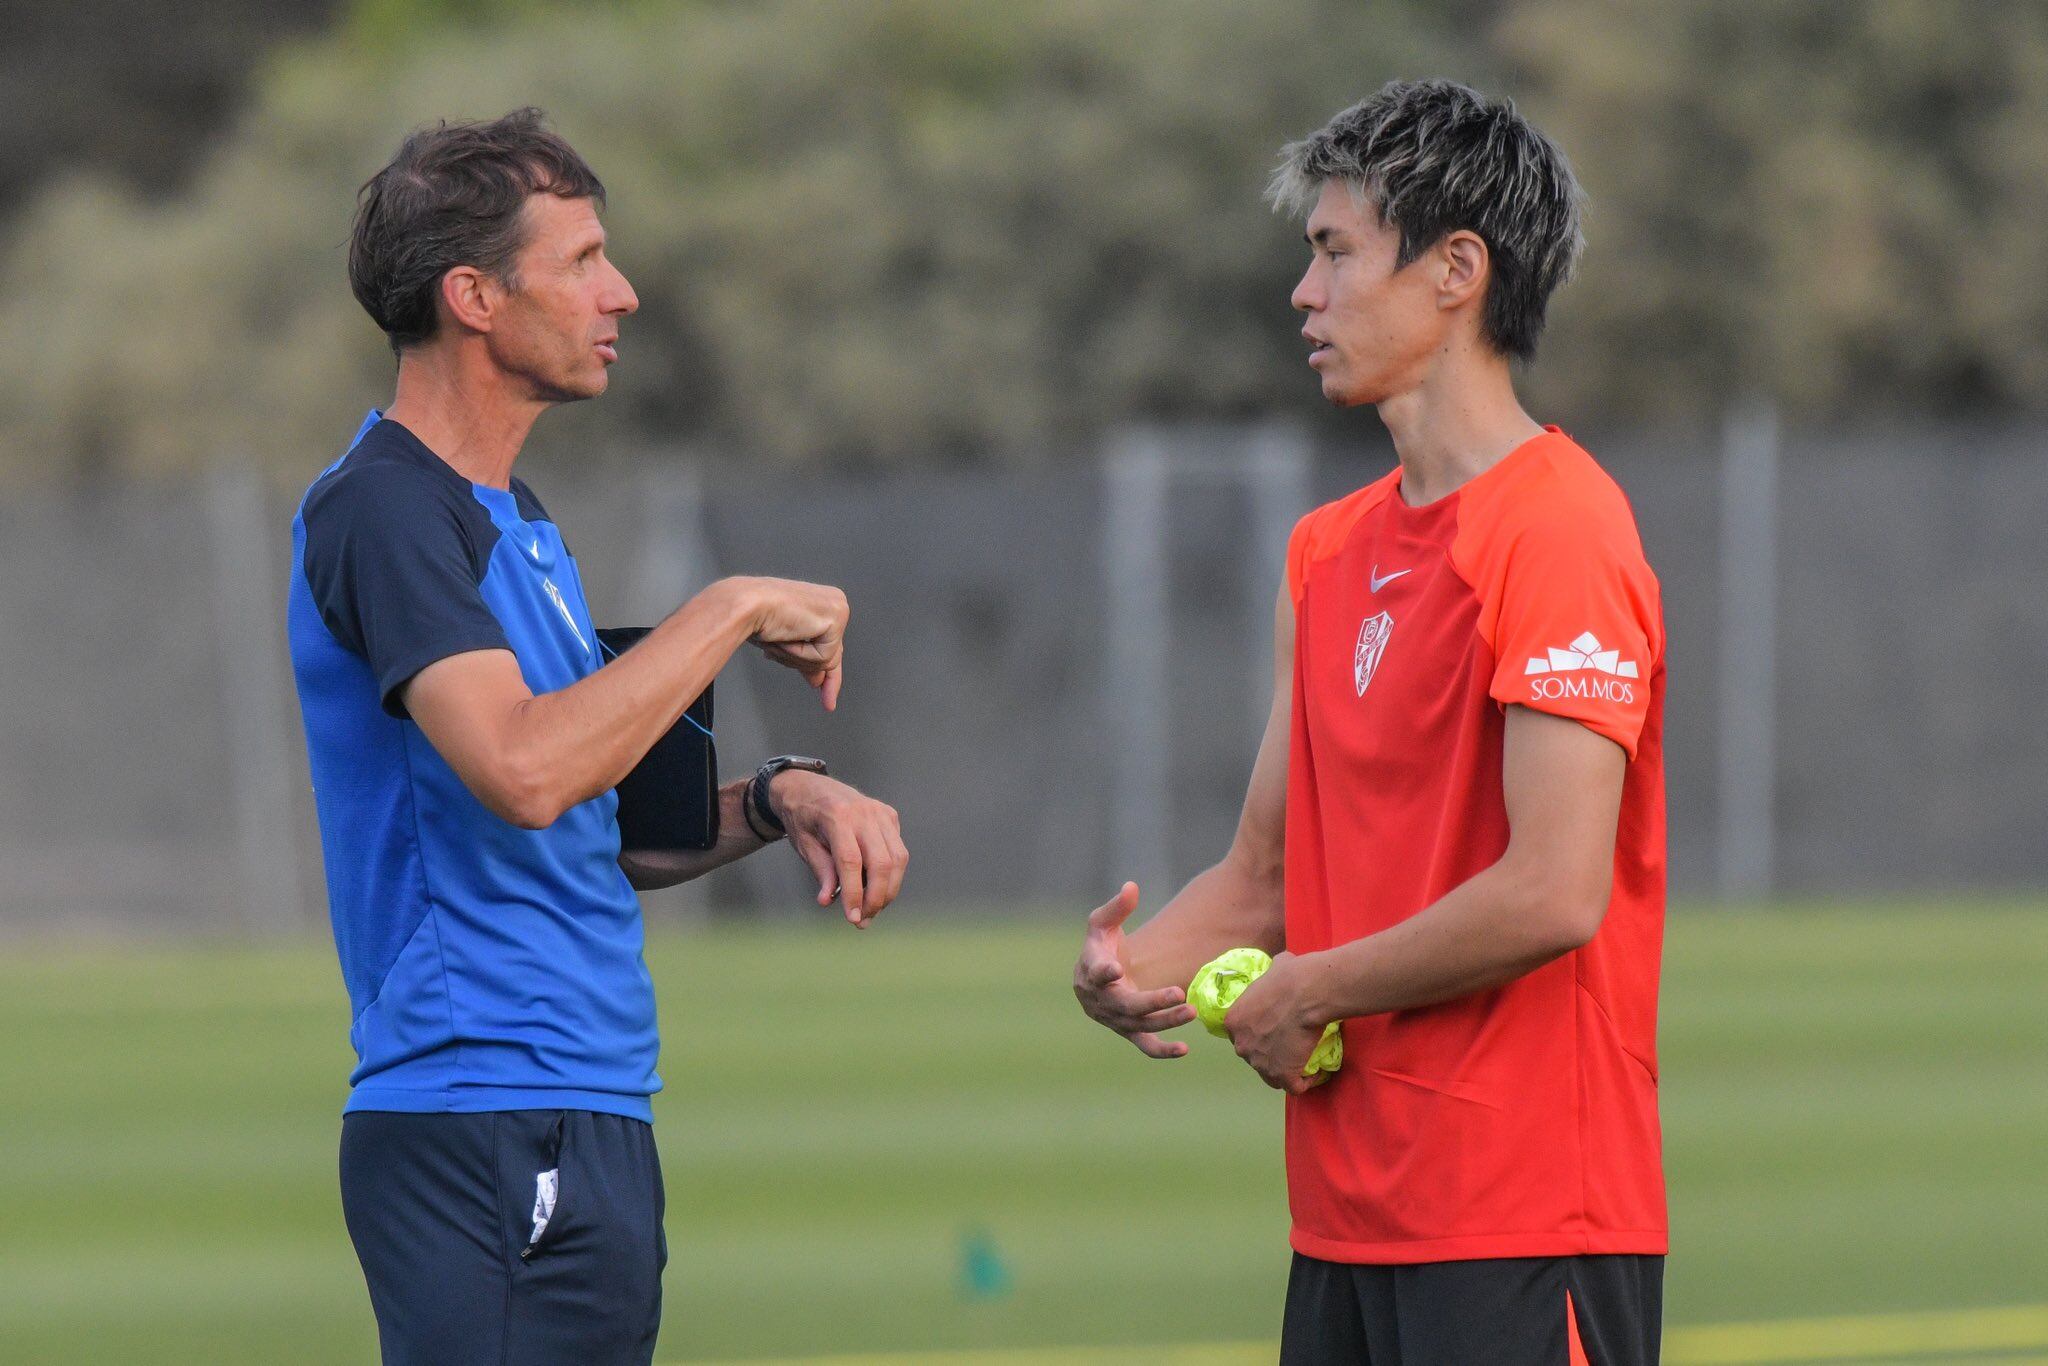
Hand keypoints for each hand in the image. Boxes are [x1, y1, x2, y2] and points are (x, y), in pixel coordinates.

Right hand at [725, 577, 847, 709]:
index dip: (828, 675)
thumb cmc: (756, 615)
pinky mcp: (836, 619)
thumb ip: (805, 659)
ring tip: (779, 639)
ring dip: (797, 658)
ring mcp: (838, 608)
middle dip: (813, 670)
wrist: (746, 604)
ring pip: (827, 659)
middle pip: (832, 654)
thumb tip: (818, 681)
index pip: (831, 645)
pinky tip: (786, 636)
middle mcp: (835, 602)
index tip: (829, 700)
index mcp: (824, 603)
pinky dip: (800, 654)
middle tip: (809, 683)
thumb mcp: (787, 643)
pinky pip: (823, 656)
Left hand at [768, 770, 905, 926]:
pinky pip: (898, 850)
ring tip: (872, 909)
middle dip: (876, 897)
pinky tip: (876, 885)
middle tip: (863, 920)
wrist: (808, 786)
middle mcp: (864, 812)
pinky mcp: (889, 815)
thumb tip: (828, 900)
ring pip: (898, 858)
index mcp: (837, 816)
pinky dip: (891, 873)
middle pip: (882, 862)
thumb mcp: (803, 844)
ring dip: (889, 889)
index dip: (854, 893)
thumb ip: (821, 870)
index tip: (852, 918)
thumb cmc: (802, 817)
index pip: (851, 862)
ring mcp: (880, 812)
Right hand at [1072, 883, 1195, 1057]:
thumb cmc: (1099, 948)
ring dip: (1166, 1021)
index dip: (1104, 971)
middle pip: (1127, 1005)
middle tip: (1178, 993)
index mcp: (1091, 971)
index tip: (1114, 968)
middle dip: (1152, 1001)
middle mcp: (1102, 1000)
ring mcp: (1115, 1020)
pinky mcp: (1128, 1032)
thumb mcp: (1101, 924)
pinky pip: (1145, 1046)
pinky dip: (1162, 1051)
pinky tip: (1184, 1049)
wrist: (1091, 982)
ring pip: (1141, 1025)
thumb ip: (1116, 907)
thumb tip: (1132, 886)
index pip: (1097, 972)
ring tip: (1191, 1010)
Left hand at [1223, 951, 1332, 1094]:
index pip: (1243, 1036)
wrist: (1306, 992)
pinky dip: (1304, 1083)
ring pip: (1271, 1076)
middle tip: (1289, 1047)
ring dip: (1285, 1072)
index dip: (1259, 1036)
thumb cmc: (1290, 977)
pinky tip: (1314, 1075)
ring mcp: (1260, 1063)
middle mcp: (1241, 1046)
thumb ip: (1271, 976)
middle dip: (1269, 1055)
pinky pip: (1293, 1087)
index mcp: (1233, 1021)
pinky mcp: (1282, 1075)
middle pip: (1254, 1057)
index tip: (1276, 1032)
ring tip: (1302, 1065)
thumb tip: (1282, 967)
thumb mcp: (1272, 969)